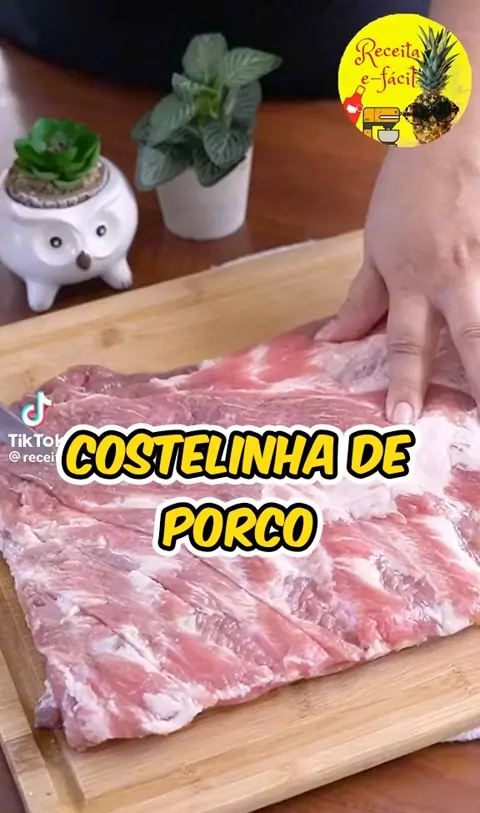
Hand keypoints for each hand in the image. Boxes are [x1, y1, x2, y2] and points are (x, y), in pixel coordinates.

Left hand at [318, 130, 479, 422]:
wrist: (452, 125)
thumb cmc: (410, 186)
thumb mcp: (377, 244)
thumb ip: (363, 299)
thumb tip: (334, 340)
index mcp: (416, 278)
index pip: (408, 342)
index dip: (405, 384)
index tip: (402, 420)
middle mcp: (458, 275)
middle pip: (474, 337)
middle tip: (479, 425)